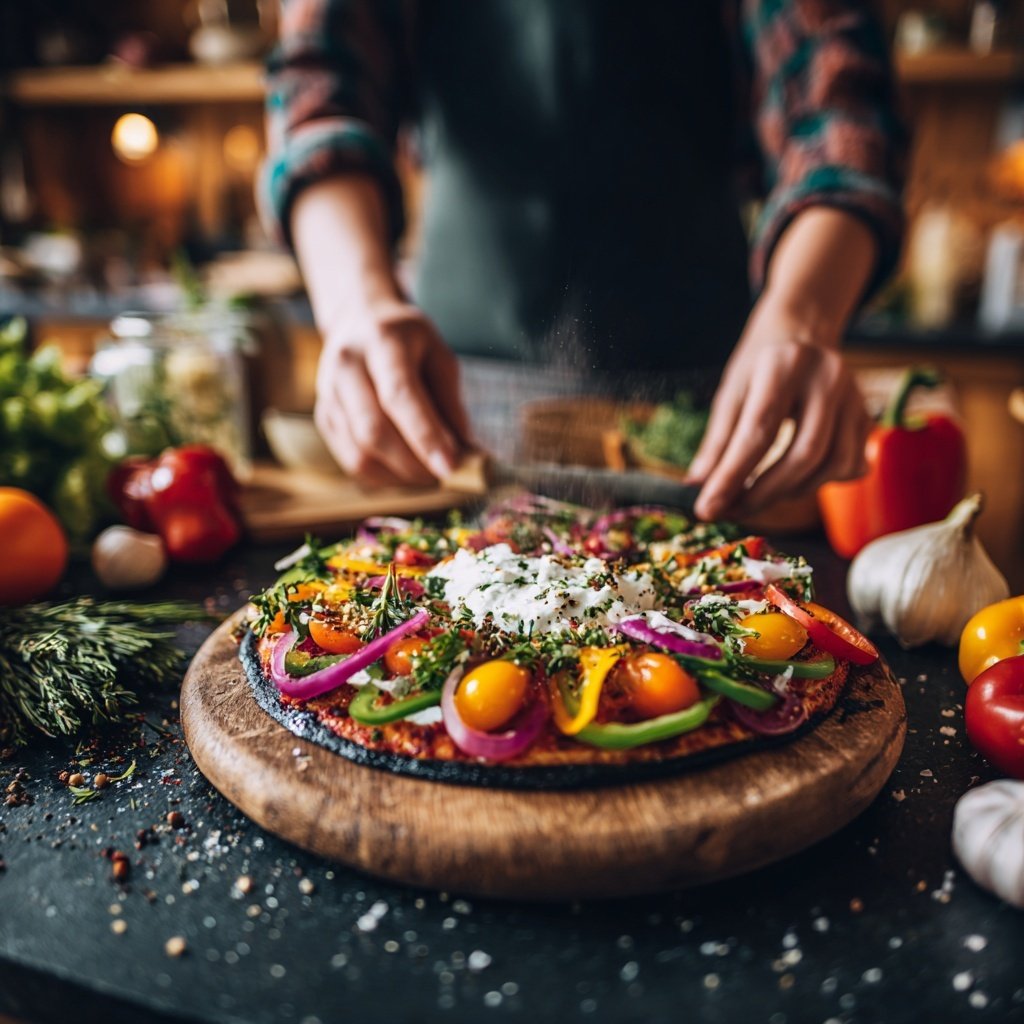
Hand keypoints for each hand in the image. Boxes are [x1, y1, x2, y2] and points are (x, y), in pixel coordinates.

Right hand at [315, 297, 469, 485]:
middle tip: (444, 476)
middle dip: (412, 464)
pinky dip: (382, 475)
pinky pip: (351, 460)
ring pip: (359, 453)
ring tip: (427, 474)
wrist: (359, 321)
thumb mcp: (439, 355)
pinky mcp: (324, 417)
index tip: (450, 466)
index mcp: (382, 342)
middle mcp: (347, 366)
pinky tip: (404, 470)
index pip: (400, 395)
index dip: (425, 436)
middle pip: (373, 430)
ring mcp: (328, 393)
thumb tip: (465, 450)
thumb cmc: (408, 340)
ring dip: (398, 475)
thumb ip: (451, 401)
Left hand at [687, 301, 869, 520]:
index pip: (759, 431)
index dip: (733, 475)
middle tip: (733, 511)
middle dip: (764, 493)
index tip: (708, 507)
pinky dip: (819, 483)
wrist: (804, 331)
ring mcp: (854, 398)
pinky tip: (793, 481)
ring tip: (758, 496)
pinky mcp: (867, 416)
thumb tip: (697, 487)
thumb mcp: (731, 391)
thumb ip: (717, 441)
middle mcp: (827, 379)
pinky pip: (849, 465)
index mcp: (784, 366)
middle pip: (803, 454)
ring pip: (831, 465)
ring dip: (791, 492)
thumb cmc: (760, 364)